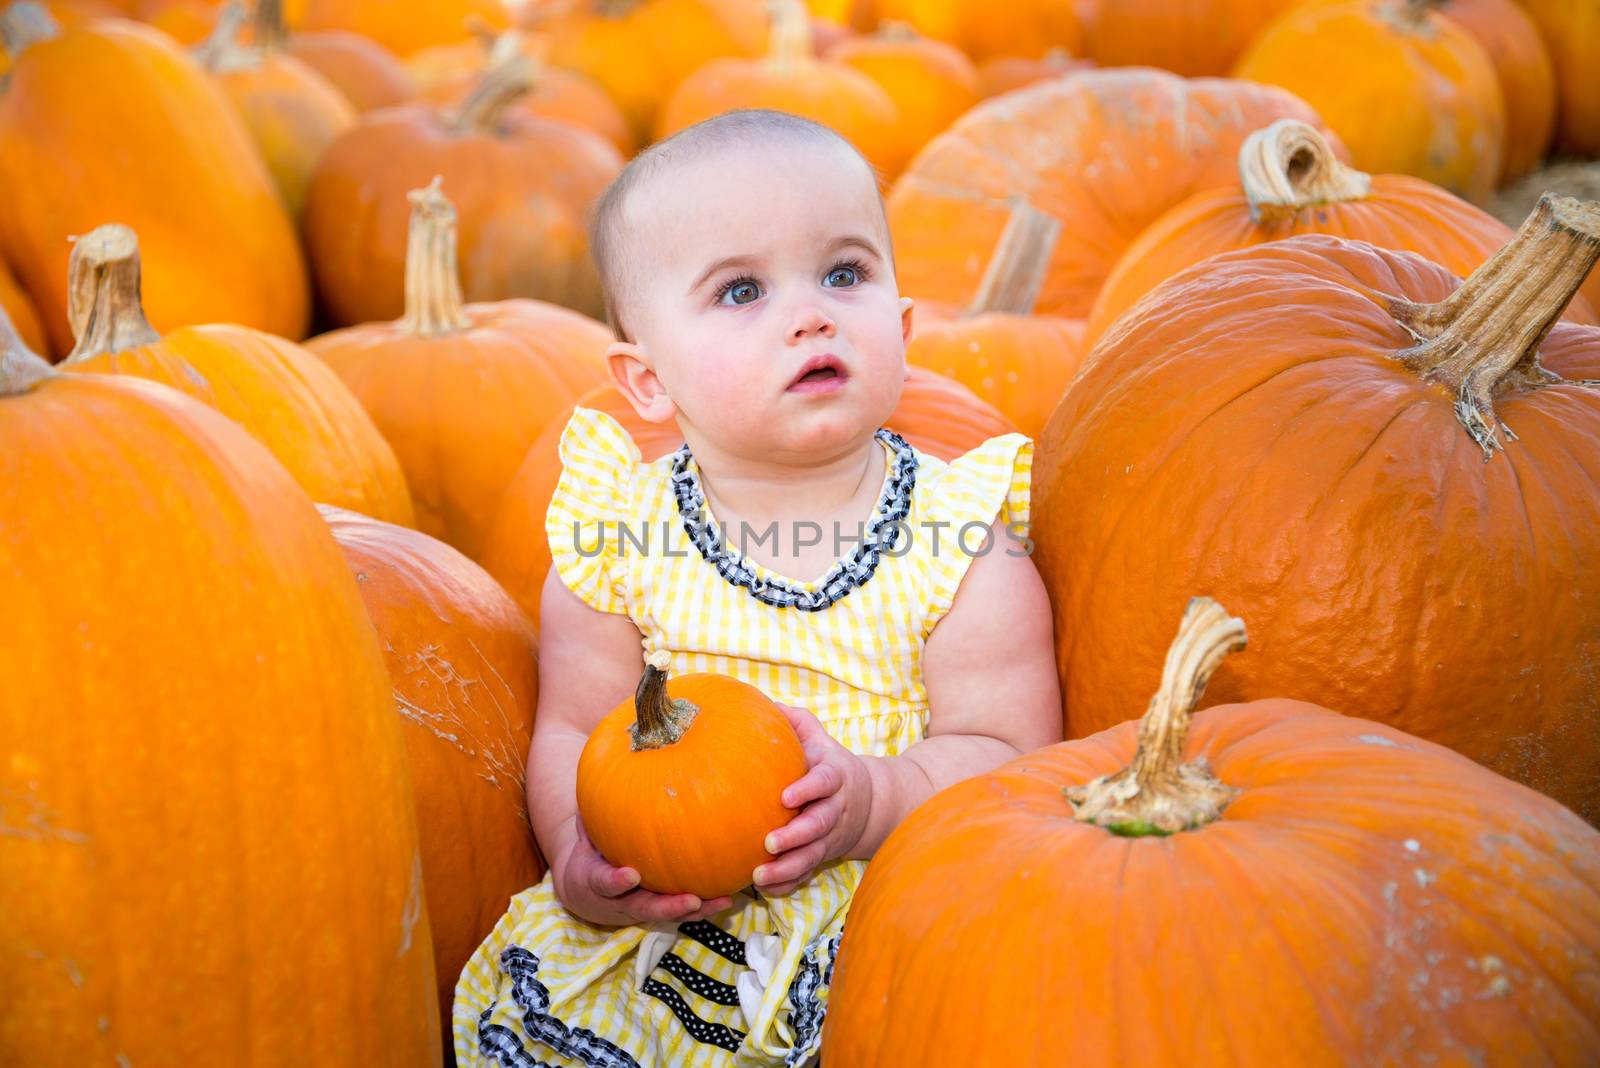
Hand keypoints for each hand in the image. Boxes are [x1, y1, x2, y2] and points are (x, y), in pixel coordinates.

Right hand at [554, 818, 732, 926]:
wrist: (584, 885)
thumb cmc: (589, 847)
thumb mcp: (585, 830)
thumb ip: (596, 810)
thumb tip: (609, 770)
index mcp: (594, 881)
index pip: (603, 882)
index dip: (616, 881)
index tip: (631, 875)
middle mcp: (618, 902)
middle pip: (643, 908)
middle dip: (668, 906)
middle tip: (691, 900)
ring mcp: (639, 909)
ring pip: (667, 914)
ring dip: (695, 910)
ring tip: (722, 902)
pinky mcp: (657, 910)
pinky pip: (680, 912)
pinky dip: (704, 907)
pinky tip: (730, 896)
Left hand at [754, 704, 871, 895]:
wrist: (868, 801)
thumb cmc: (828, 764)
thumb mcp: (819, 739)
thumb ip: (796, 722)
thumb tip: (766, 702)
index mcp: (833, 778)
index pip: (824, 782)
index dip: (808, 789)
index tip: (785, 796)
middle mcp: (835, 809)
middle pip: (819, 825)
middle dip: (796, 836)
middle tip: (769, 842)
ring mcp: (830, 836)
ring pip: (812, 855)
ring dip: (788, 867)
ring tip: (759, 874)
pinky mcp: (824, 855)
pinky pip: (807, 873)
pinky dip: (787, 883)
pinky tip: (764, 888)